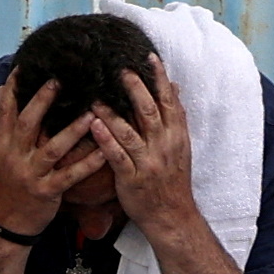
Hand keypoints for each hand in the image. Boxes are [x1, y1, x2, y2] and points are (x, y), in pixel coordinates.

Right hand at [0, 75, 111, 238]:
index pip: (4, 111)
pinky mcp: (47, 192)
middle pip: (28, 123)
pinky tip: (104, 152)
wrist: (6, 224)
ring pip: (53, 148)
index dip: (13, 89)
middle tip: (60, 79)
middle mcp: (14, 157)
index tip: (24, 66)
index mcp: (1, 145)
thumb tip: (3, 90)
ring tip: (92, 113)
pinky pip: (70, 175)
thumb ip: (3, 123)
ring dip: (73, 130)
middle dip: (43, 100)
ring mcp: (30, 175)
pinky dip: (88, 163)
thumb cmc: (6, 185)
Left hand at [88, 59, 200, 233]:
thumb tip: (175, 87)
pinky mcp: (132, 178)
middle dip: (136, 89)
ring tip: (95, 97)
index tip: (149, 57)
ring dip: (112, 113)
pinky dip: (105, 140)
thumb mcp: (180, 146)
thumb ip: (175, 117)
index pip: (169, 102)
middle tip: (121, 69)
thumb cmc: (172, 178)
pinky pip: (117, 156)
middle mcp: (164, 145)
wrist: (173, 216)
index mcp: (176, 135)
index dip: (160, 79)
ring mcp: (148, 162)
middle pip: (149, 112)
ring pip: (129, 132)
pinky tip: (93, 125)